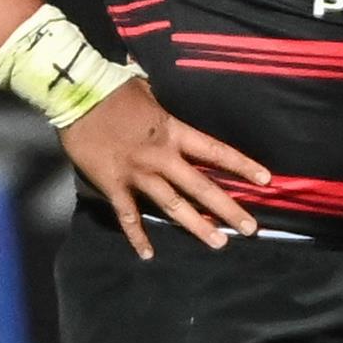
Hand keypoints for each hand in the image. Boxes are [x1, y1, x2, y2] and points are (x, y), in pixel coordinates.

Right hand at [60, 78, 269, 258]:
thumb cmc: (114, 89)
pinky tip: (148, 254)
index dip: (243, 166)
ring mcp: (138, 174)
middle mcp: (162, 157)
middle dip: (228, 210)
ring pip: (173, 206)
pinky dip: (137, 236)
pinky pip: (128, 215)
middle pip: (202, 187)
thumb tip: (172, 98)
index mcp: (174, 132)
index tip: (266, 180)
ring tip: (219, 243)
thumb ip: (165, 106)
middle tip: (251, 229)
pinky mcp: (113, 185)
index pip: (217, 152)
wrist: (76, 95)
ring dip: (196, 226)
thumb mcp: (150, 91)